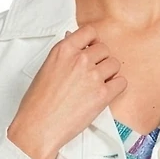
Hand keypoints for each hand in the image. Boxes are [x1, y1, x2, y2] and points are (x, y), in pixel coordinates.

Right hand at [6, 24, 127, 158]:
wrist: (38, 127)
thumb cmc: (38, 102)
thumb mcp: (46, 68)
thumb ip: (64, 55)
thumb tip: (75, 42)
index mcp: (64, 49)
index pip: (89, 31)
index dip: (93, 41)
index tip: (91, 51)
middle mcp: (80, 59)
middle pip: (104, 49)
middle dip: (101, 60)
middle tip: (93, 74)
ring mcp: (92, 76)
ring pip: (114, 64)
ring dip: (110, 73)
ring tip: (98, 85)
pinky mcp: (102, 95)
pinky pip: (121, 82)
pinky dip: (117, 87)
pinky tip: (106, 93)